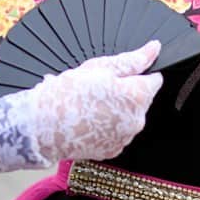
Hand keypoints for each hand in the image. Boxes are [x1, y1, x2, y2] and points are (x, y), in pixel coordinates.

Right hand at [0, 40, 162, 176]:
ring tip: (90, 103)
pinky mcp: (112, 150)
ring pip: (129, 116)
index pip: (154, 80)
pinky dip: (108, 124)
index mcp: (137, 97)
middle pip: (141, 98)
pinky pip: (117, 131)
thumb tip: (156, 48)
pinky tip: (88, 119)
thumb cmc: (70, 92)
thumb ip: (133, 59)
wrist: (43, 126)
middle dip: (126, 90)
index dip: (138, 72)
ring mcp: (125, 138)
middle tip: (98, 86)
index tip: (120, 73)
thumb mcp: (102, 67)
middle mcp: (137, 121)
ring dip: (117, 108)